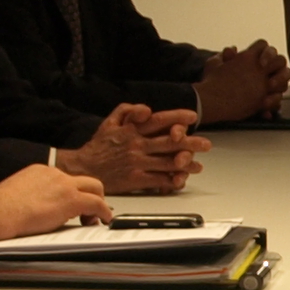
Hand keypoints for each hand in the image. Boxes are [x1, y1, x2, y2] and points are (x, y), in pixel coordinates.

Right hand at [0, 161, 108, 241]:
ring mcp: (64, 185)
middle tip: (89, 210)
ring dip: (98, 203)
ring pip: (94, 187)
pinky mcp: (71, 200)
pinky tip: (104, 220)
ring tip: (95, 219)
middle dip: (90, 193)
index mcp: (40, 172)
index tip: (68, 205)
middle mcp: (54, 174)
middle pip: (83, 180)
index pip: (63, 180)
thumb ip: (29, 197)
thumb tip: (33, 209)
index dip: (69, 193)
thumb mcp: (15, 195)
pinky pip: (96, 203)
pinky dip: (103, 212)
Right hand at [64, 104, 204, 193]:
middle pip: (169, 143)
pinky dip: (171, 180)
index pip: (159, 120)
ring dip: (186, 164)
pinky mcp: (135, 179)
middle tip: (205, 144)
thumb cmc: (98, 146)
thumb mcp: (110, 121)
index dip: (177, 118)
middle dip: (190, 143)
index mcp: (131, 129)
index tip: (192, 118)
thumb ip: (128, 110)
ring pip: (168, 162)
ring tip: (197, 165)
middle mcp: (137, 145)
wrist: (83, 169)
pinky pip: (158, 180)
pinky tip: (181, 179)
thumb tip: (146, 110)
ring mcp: (137, 163)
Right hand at [193, 43, 289, 125]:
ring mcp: (262, 85)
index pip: (263, 45)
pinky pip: (278, 96)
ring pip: (285, 77)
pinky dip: (276, 97)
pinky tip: (270, 98)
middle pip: (279, 59)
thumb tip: (232, 49)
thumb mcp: (214, 63)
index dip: (264, 50)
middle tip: (273, 70)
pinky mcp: (262, 100)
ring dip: (282, 79)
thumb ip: (224, 55)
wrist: (210, 101)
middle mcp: (258, 69)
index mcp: (247, 57)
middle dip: (277, 63)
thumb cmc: (210, 82)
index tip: (261, 57)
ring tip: (275, 83)